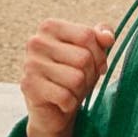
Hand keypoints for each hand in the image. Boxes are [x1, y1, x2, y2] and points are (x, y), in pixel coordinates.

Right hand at [18, 18, 115, 135]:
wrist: (52, 109)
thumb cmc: (73, 74)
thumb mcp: (91, 53)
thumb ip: (101, 38)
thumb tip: (108, 38)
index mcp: (49, 27)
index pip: (87, 35)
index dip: (99, 55)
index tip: (96, 64)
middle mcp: (36, 42)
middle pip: (83, 58)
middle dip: (90, 75)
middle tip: (81, 81)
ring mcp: (30, 64)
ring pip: (76, 79)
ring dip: (80, 91)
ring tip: (70, 91)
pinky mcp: (28, 86)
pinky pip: (65, 96)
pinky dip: (70, 104)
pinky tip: (62, 102)